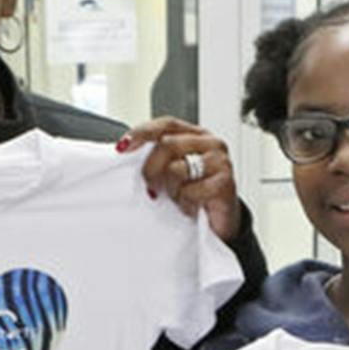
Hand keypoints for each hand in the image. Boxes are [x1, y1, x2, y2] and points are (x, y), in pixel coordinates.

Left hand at [119, 119, 240, 241]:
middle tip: (151, 189)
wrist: (220, 225)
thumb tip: (125, 153)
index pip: (167, 124)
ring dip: (171, 190)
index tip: (123, 148)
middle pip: (168, 145)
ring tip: (178, 199)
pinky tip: (190, 208)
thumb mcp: (172, 173)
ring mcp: (220, 162)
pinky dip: (184, 204)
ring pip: (177, 169)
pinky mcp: (225, 183)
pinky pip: (190, 192)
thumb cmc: (195, 196)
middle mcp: (210, 144)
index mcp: (196, 136)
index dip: (143, 132)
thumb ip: (157, 158)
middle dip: (151, 169)